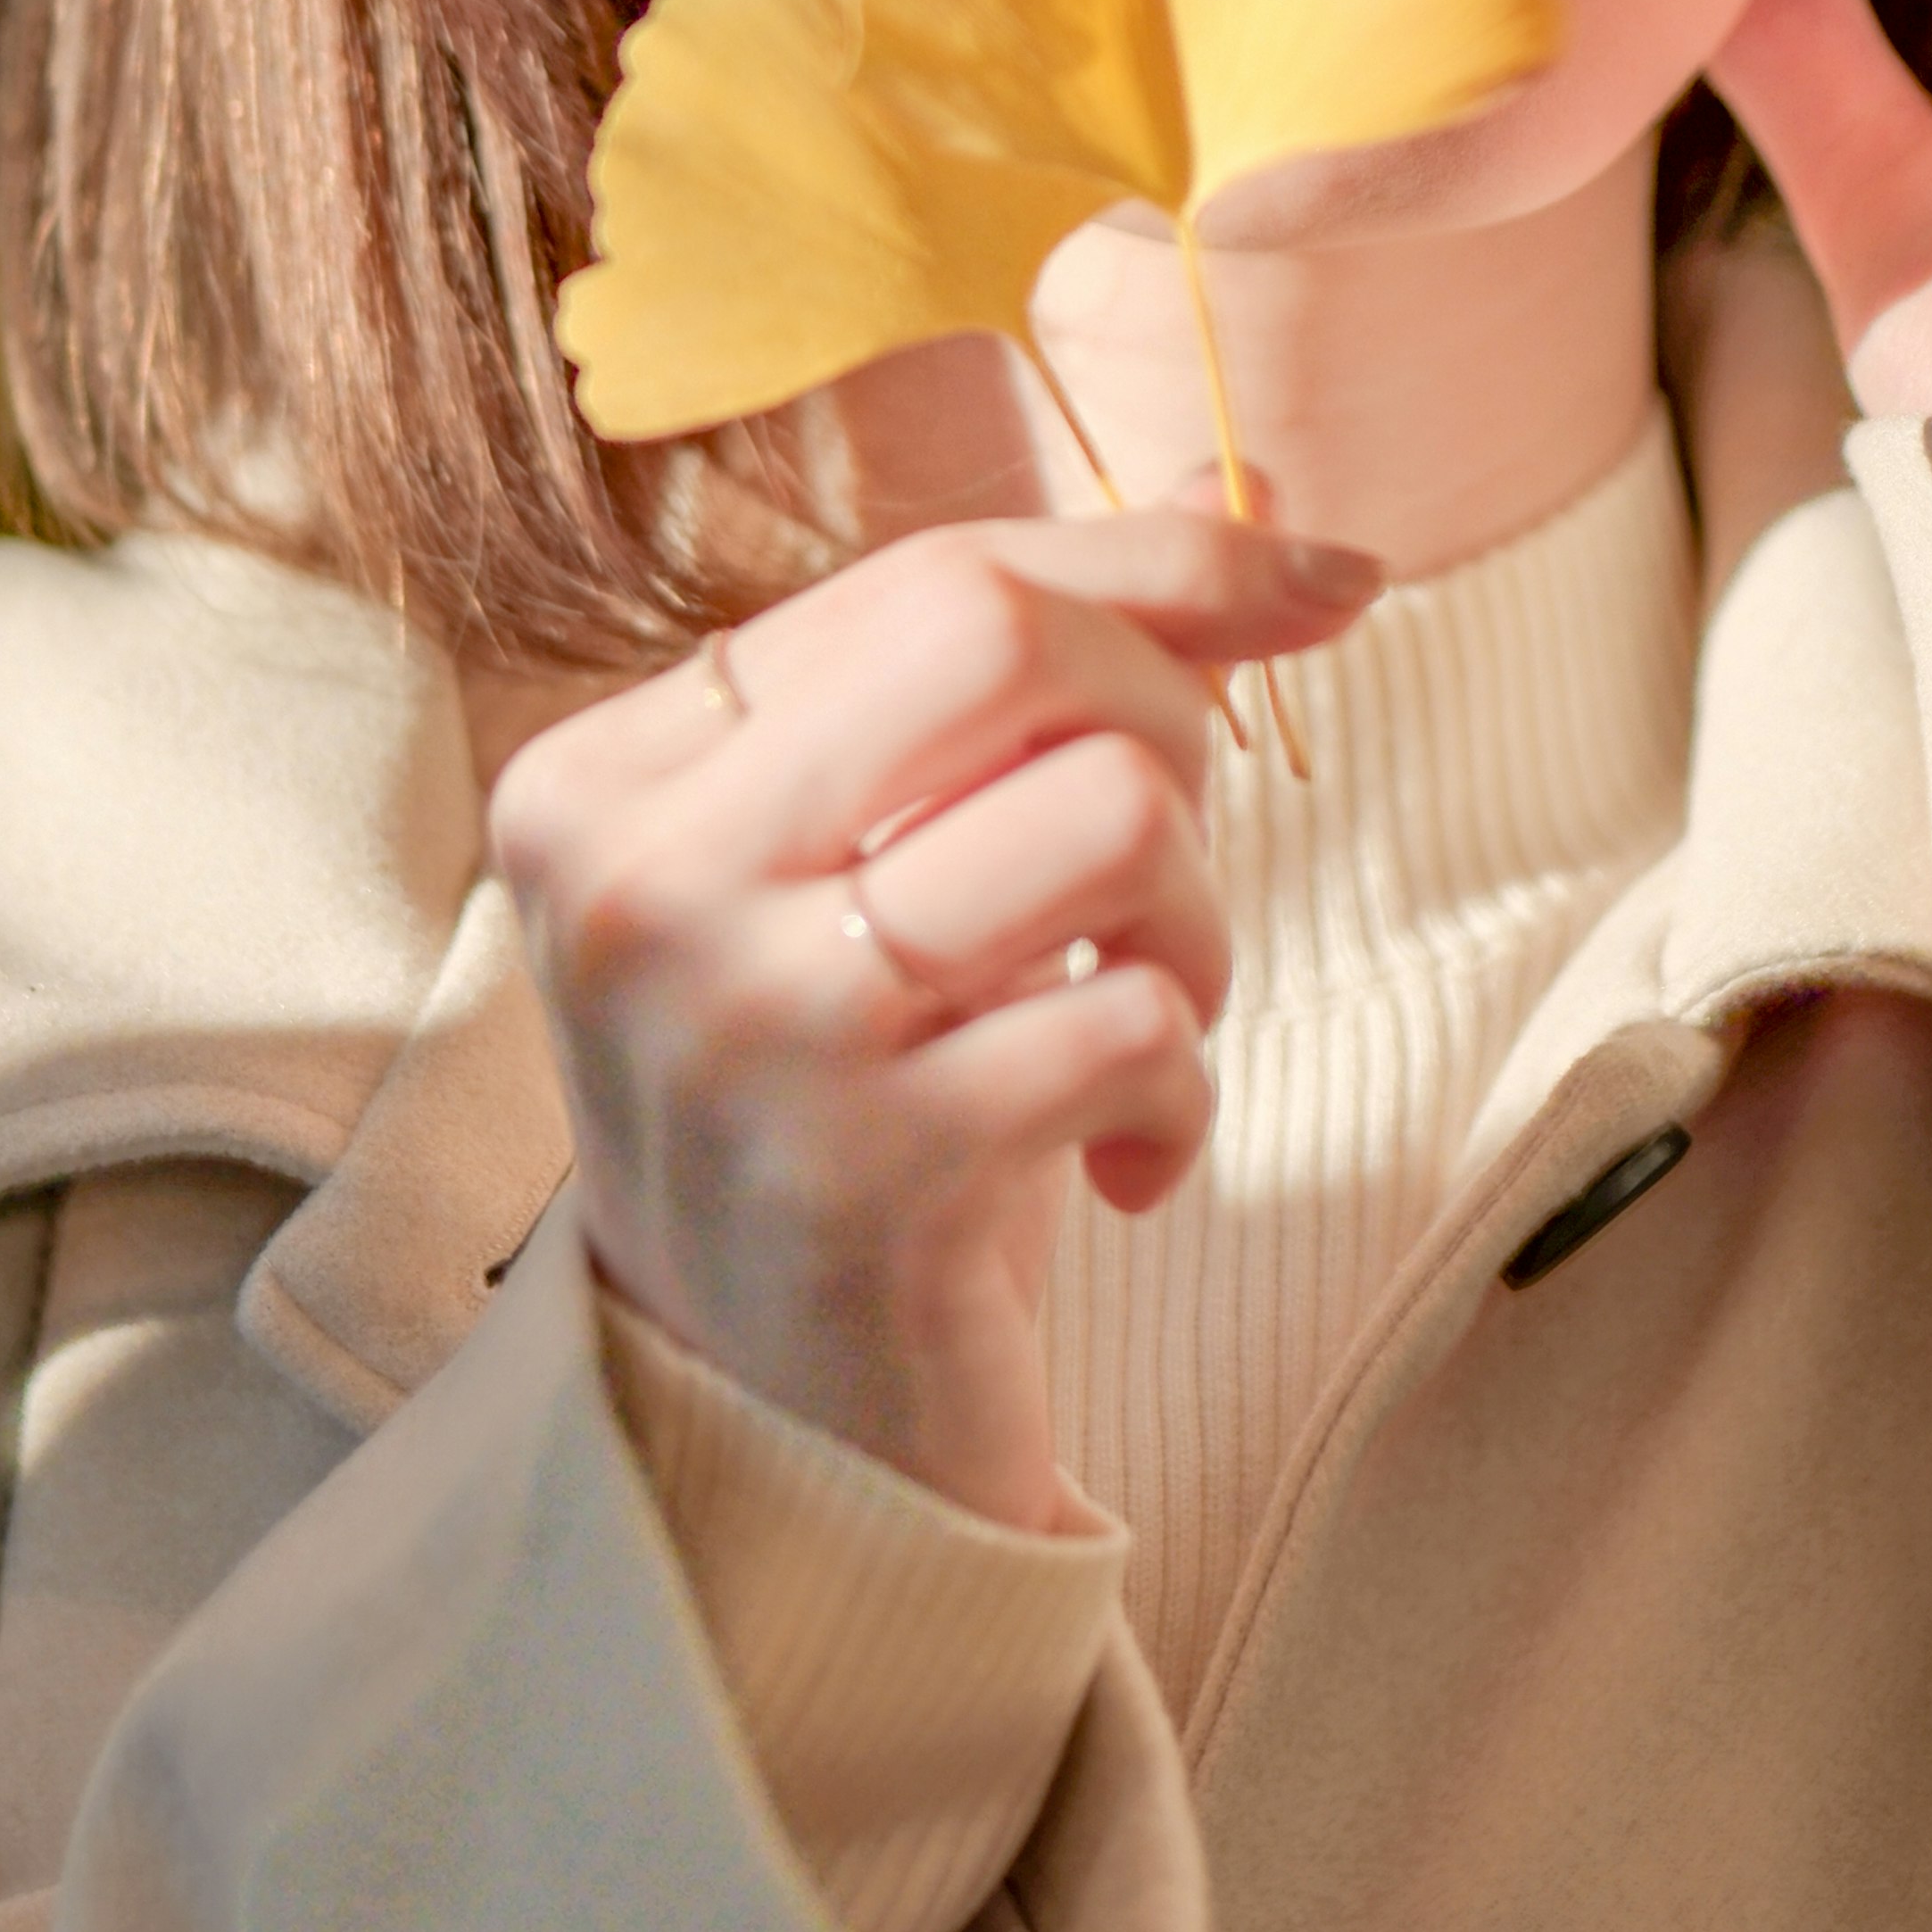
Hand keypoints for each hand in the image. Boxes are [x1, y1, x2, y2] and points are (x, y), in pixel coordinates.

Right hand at [488, 511, 1373, 1529]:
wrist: (776, 1428)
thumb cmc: (851, 1094)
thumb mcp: (887, 859)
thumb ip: (1036, 665)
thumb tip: (1267, 503)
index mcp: (607, 774)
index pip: (934, 573)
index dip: (1160, 564)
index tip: (1324, 578)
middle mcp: (642, 886)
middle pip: (1004, 635)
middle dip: (1166, 713)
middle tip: (1156, 856)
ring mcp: (749, 1032)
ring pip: (1107, 811)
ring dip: (1193, 918)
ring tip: (1143, 1013)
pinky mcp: (872, 1175)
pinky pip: (1144, 1023)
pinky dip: (1181, 1092)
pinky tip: (1117, 1160)